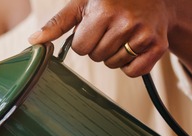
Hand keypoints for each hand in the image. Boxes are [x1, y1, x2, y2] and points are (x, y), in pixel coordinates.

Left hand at [28, 0, 174, 76]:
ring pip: (113, 65)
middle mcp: (125, 22)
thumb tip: (33, 42)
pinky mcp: (158, 46)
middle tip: (110, 29)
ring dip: (114, 55)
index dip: (84, 39)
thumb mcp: (82, 4)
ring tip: (123, 35)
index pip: (80, 47)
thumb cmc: (111, 1)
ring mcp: (144, 35)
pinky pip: (133, 72)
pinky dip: (130, 65)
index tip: (94, 27)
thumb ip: (57, 23)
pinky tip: (134, 46)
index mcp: (103, 11)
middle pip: (96, 57)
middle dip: (99, 46)